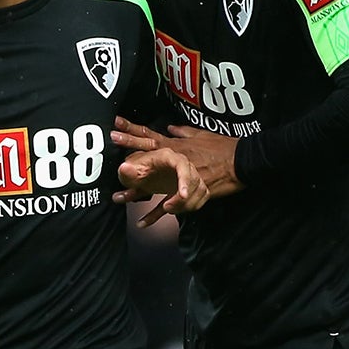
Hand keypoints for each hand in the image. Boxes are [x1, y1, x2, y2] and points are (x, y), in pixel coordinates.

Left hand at [112, 120, 240, 226]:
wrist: (241, 162)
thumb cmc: (223, 147)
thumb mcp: (202, 135)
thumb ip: (183, 132)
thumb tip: (171, 127)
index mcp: (174, 145)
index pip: (149, 135)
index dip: (131, 129)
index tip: (114, 125)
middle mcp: (171, 159)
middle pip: (144, 154)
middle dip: (125, 153)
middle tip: (107, 151)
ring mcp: (176, 177)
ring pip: (152, 185)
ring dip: (134, 192)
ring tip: (118, 197)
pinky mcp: (185, 193)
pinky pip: (167, 205)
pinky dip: (155, 215)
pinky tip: (142, 223)